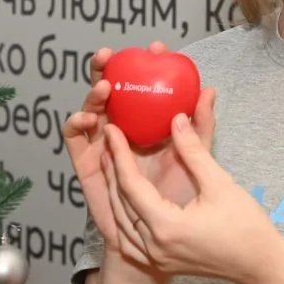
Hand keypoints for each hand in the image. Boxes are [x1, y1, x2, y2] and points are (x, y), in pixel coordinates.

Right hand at [62, 42, 207, 255]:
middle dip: (107, 68)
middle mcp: (122, 126)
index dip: (146, 63)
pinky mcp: (86, 161)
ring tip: (103, 87)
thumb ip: (201, 127)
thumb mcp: (196, 157)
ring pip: (91, 109)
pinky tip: (87, 117)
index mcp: (146, 121)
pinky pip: (75, 138)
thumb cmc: (179, 196)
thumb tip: (208, 89)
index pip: (142, 85)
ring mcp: (101, 142)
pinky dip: (76, 123)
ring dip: (92, 94)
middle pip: (110, 90)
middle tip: (111, 54)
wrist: (161, 235)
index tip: (156, 49)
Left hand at [101, 99, 275, 283]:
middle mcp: (154, 246)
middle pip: (120, 203)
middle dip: (111, 170)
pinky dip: (123, 216)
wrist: (260, 264)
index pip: (131, 185)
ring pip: (121, 222)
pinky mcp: (161, 262)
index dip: (119, 155)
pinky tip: (122, 200)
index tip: (112, 130)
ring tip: (111, 163)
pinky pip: (130, 238)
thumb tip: (177, 119)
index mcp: (166, 226)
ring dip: (113, 192)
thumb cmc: (246, 225)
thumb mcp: (220, 183)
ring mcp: (156, 257)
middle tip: (107, 141)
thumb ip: (193, 151)